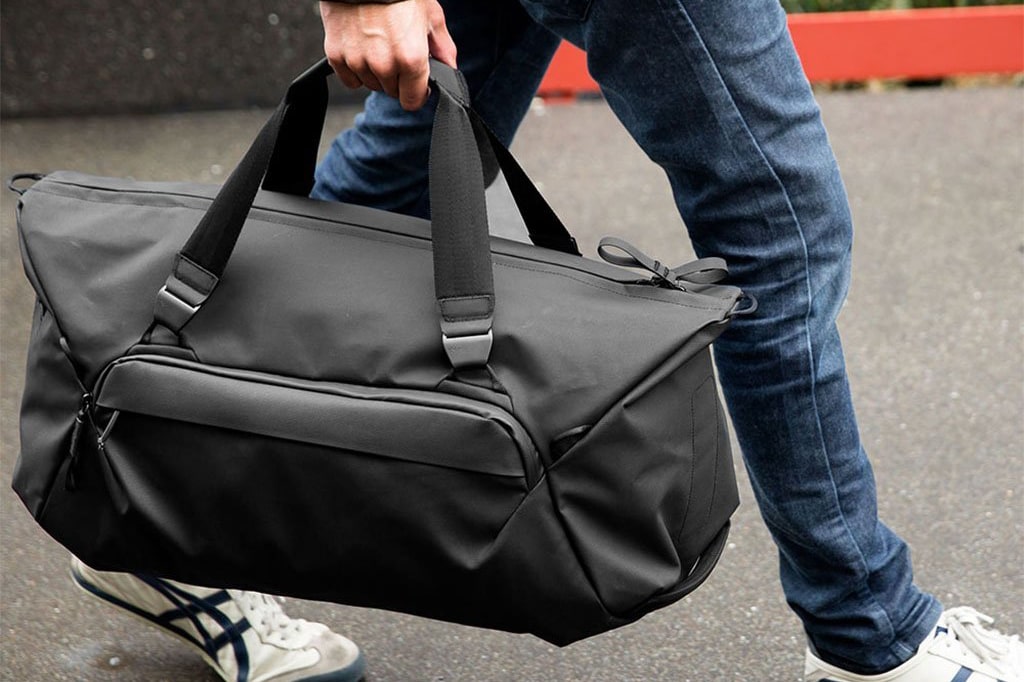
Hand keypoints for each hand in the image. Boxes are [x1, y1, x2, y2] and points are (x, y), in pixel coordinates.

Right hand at [320, 0, 456, 110]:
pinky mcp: (337, 55)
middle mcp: (384, 65)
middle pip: (391, 92)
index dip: (416, 94)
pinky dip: (355, 69)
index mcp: (411, 59)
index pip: (412, 101)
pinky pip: (349, 79)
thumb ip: (443, 49)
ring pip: (371, 84)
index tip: (416, 85)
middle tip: (396, 51)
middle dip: (397, 78)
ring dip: (376, 72)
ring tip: (378, 44)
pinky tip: (362, 49)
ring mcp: (358, 61)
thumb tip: (449, 69)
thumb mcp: (431, 16)